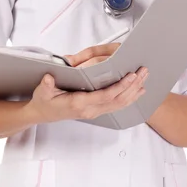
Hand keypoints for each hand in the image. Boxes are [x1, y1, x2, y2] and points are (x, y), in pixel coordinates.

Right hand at [27, 42, 148, 122]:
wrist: (42, 113)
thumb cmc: (44, 101)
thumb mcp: (42, 92)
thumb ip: (46, 85)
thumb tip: (49, 78)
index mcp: (79, 104)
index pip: (106, 96)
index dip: (120, 86)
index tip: (131, 75)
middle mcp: (90, 110)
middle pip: (117, 100)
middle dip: (133, 86)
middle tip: (144, 72)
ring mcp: (94, 111)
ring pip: (119, 104)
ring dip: (133, 92)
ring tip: (145, 79)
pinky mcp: (96, 110)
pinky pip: (116, 105)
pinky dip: (128, 98)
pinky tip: (137, 91)